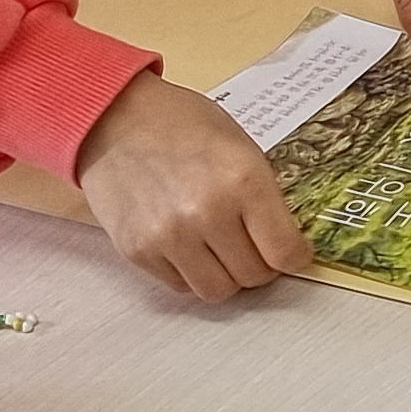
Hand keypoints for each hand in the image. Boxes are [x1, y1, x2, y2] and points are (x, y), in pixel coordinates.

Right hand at [75, 72, 314, 301]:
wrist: (115, 119)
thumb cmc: (181, 124)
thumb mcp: (241, 146)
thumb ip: (264, 196)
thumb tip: (285, 239)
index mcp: (244, 179)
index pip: (284, 251)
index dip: (295, 257)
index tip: (293, 254)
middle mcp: (207, 212)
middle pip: (253, 276)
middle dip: (262, 266)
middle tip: (256, 248)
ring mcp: (170, 236)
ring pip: (217, 291)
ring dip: (227, 276)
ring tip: (224, 250)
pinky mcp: (138, 252)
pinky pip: (180, 286)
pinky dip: (192, 274)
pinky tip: (192, 246)